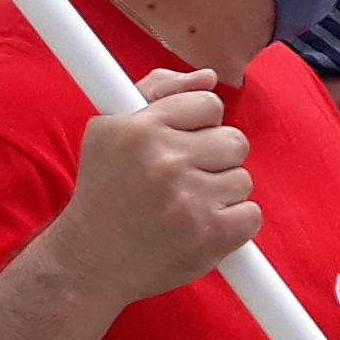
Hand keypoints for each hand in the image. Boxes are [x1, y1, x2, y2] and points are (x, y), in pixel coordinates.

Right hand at [57, 68, 259, 306]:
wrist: (89, 262)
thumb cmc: (103, 194)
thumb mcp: (110, 131)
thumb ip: (158, 92)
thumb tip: (208, 77)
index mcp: (137, 127)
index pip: (208, 104)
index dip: (198, 127)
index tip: (180, 146)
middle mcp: (162, 159)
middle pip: (234, 140)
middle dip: (215, 159)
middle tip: (184, 180)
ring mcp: (188, 198)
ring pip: (243, 179)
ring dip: (220, 195)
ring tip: (185, 208)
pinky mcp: (208, 235)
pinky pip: (251, 215)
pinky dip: (232, 225)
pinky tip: (200, 228)